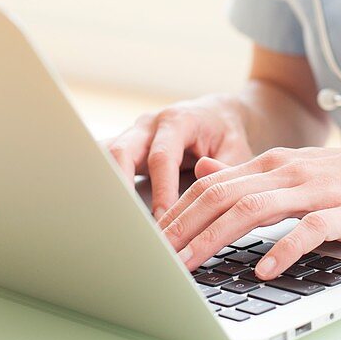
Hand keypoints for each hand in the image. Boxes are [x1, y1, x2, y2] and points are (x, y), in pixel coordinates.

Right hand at [103, 95, 253, 219]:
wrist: (219, 115)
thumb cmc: (228, 134)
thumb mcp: (237, 150)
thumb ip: (224, 171)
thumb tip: (209, 195)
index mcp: (178, 121)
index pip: (162, 157)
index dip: (161, 190)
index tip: (163, 219)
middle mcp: (151, 125)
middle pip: (122, 152)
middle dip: (120, 188)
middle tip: (127, 224)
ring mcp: (135, 135)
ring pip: (107, 157)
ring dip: (106, 188)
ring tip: (108, 221)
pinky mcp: (128, 148)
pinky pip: (107, 164)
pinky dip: (104, 186)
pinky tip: (103, 211)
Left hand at [158, 136, 340, 279]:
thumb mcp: (295, 167)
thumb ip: (249, 172)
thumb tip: (203, 172)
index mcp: (273, 163)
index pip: (212, 185)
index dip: (178, 212)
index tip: (152, 239)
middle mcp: (288, 171)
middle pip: (223, 195)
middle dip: (185, 227)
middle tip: (157, 256)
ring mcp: (317, 190)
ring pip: (255, 209)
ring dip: (217, 238)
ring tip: (192, 265)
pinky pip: (308, 230)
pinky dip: (283, 249)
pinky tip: (263, 268)